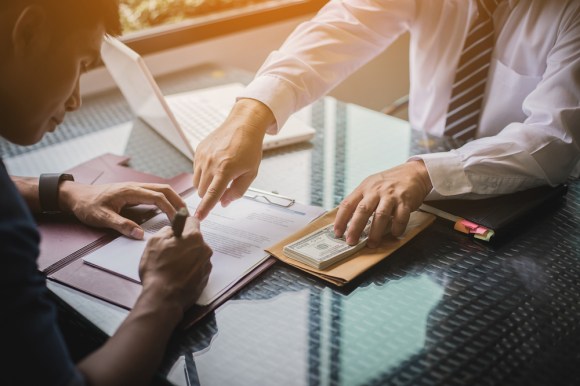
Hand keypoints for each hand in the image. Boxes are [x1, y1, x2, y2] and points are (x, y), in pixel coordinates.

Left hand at [59, 182, 184, 238]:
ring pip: (161, 189)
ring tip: (182, 212)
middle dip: (178, 201)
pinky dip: (166, 199)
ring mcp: (136, 187)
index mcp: (130, 191)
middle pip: (164, 189)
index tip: (178, 221)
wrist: (76, 196)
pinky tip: (169, 209)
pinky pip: (155, 192)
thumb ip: (122, 226)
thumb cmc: (88, 206)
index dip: (171, 209)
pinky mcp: (134, 191)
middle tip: (187, 216)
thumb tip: (141, 235)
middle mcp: (136, 186)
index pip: (158, 197)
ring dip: (174, 199)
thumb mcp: (102, 218)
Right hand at [139, 216, 212, 311]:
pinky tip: (178, 276)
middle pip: (195, 239)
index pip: (192, 221)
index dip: (183, 224)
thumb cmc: (157, 269)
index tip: (177, 230)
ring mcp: (206, 265)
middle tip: (170, 252)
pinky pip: (198, 268)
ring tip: (172, 267)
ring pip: (197, 254)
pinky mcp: (205, 278)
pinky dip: (190, 270)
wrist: (163, 298)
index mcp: (194, 237)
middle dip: (185, 243)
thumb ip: (166, 230)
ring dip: (188, 257)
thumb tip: (172, 230)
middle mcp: (205, 249)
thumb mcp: (154, 242)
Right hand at [193, 98, 274, 219]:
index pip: (211, 195)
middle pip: (202, 191)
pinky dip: (204, 173)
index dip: (204, 208)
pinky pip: (196, 170)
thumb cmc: (249, 148)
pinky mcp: (198, 151)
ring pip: (196, 182)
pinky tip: (216, 164)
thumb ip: (237, 191)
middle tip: (224, 186)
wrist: (243, 125)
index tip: (198, 217)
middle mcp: (211, 163)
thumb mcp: (250, 173)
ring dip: (205, 185)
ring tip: (220, 174)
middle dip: (210, 195)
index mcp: (225, 170)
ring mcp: (202, 156)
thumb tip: (224, 203)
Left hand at [334, 160, 432, 247]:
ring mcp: (391, 196)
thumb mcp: (371, 186)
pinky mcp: (405, 201)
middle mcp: (376, 191)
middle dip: (355, 228)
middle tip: (351, 242)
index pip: (348, 204)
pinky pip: (401, 217)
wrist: (413, 172)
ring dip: (375, 232)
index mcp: (364, 188)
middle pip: (362, 210)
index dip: (340, 219)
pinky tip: (394, 233)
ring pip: (380, 215)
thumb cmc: (388, 183)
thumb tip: (347, 220)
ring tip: (372, 244)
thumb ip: (360, 200)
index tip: (337, 233)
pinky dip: (397, 227)